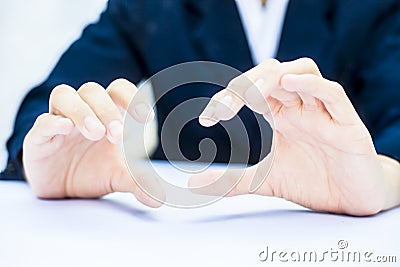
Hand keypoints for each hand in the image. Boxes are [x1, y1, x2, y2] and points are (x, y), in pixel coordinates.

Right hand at [23, 79, 163, 206]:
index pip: (118, 90)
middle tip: (119, 135)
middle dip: (107, 110)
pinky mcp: (39, 138)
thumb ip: (139, 182)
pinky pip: (42, 122)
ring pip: (64, 95)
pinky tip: (65, 128)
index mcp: (106, 114)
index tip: (146, 118)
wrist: (62, 189)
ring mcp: (59, 122)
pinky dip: (53, 122)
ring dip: (82, 111)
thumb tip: (159, 199)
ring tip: (96, 133)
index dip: (132, 97)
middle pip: (92, 92)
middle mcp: (83, 111)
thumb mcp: (119, 176)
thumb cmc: (94, 171)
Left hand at [190, 58, 399, 215]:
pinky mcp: (347, 124)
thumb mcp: (264, 180)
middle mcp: (300, 106)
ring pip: (302, 71)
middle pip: (272, 74)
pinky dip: (312, 84)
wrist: (350, 201)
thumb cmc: (311, 181)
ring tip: (250, 93)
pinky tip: (290, 82)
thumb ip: (232, 181)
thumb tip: (193, 184)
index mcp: (280, 114)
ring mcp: (324, 112)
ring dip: (273, 77)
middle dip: (245, 85)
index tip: (207, 118)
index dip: (227, 99)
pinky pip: (332, 94)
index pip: (251, 92)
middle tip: (223, 108)